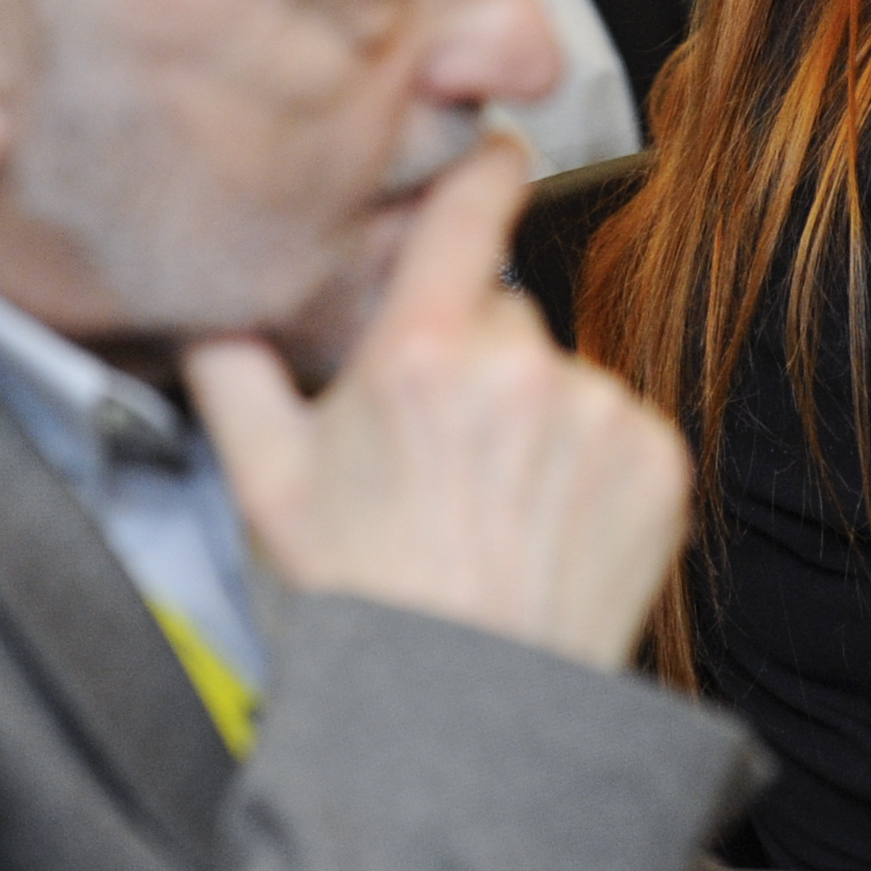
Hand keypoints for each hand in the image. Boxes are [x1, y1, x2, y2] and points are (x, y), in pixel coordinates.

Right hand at [186, 139, 689, 670]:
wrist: (463, 716)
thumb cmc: (361, 601)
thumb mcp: (262, 485)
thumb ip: (232, 370)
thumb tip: (213, 301)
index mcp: (421, 355)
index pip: (469, 208)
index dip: (482, 171)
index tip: (495, 154)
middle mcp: (520, 368)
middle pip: (504, 312)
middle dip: (476, 356)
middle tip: (440, 447)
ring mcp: (599, 414)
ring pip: (563, 373)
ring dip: (535, 415)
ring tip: (490, 504)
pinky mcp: (657, 462)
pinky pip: (620, 425)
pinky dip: (590, 460)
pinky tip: (543, 522)